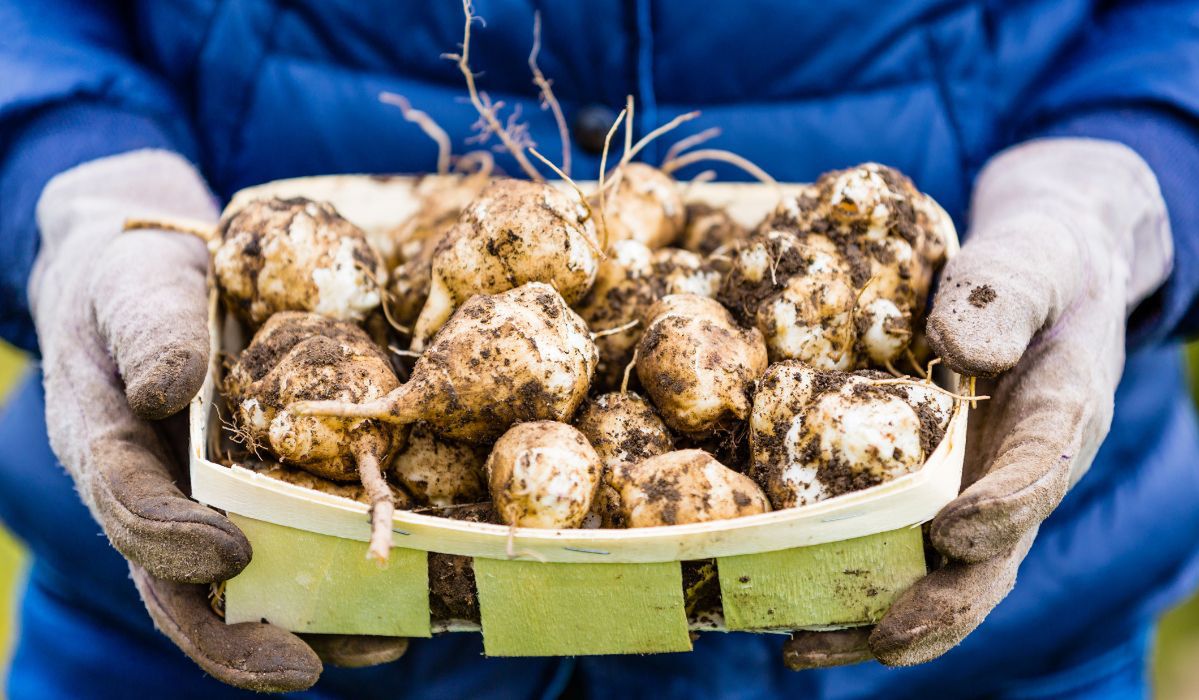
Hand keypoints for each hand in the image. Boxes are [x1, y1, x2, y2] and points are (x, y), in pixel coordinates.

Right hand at [29, 150, 405, 690]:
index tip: (230, 550)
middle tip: (297, 666)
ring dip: (304, 629)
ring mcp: (203, 507)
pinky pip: (289, 554)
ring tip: (376, 651)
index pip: (127, 504)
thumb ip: (149, 332)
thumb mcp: (139, 288)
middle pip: (178, 585)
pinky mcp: (253, 501)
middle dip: (231, 637)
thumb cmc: (139, 283)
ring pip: (238, 591)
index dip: (171, 537)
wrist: (158, 282)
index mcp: (107, 444)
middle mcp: (153, 495)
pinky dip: (337, 588)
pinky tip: (400, 607)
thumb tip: (167, 389)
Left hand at [784, 138, 1172, 667]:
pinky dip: (851, 594)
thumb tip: (963, 351)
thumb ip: (1003, 293)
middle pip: (993, 559)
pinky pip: (899, 554)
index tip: (955, 532)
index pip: (1040, 472)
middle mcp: (1019, 473)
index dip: (1003, 509)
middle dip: (941, 603)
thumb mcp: (1026, 260)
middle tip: (884, 632)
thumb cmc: (1032, 266)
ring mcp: (975, 494)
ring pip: (943, 578)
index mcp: (1060, 414)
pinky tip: (788, 620)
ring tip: (807, 650)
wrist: (1034, 279)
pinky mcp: (931, 497)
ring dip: (883, 624)